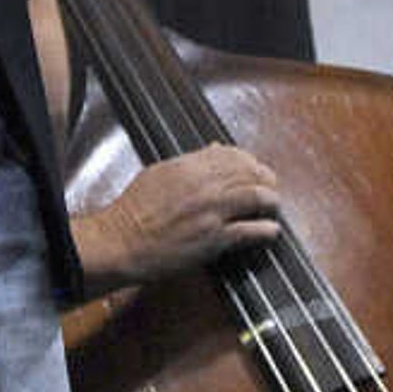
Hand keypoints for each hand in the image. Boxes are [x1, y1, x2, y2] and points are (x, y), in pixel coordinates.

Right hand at [76, 145, 285, 293]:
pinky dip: (267, 230)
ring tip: (271, 208)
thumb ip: (189, 162)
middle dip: (266, 181)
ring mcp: (210, 211)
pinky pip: (251, 230)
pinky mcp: (214, 238)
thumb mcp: (158, 173)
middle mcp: (203, 185)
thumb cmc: (133, 212)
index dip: (250, 162)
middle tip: (269, 190)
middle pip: (251, 174)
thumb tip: (215, 149)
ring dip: (271, 202)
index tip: (255, 170)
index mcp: (188, 166)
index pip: (234, 155)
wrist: (120, 242)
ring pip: (258, 197)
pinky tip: (269, 231)